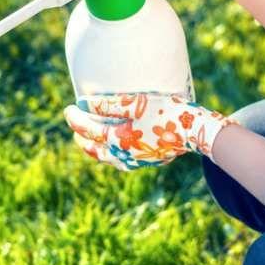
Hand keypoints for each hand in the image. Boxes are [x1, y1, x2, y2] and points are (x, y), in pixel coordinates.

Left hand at [63, 92, 232, 170]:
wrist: (196, 130)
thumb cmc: (165, 112)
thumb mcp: (135, 103)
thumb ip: (107, 104)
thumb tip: (83, 103)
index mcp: (118, 141)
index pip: (88, 130)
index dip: (75, 119)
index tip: (68, 108)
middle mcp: (124, 155)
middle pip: (94, 150)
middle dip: (81, 138)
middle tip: (75, 125)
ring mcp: (136, 161)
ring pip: (107, 158)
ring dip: (95, 148)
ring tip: (89, 138)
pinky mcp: (147, 161)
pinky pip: (121, 161)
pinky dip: (111, 154)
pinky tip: (113, 148)